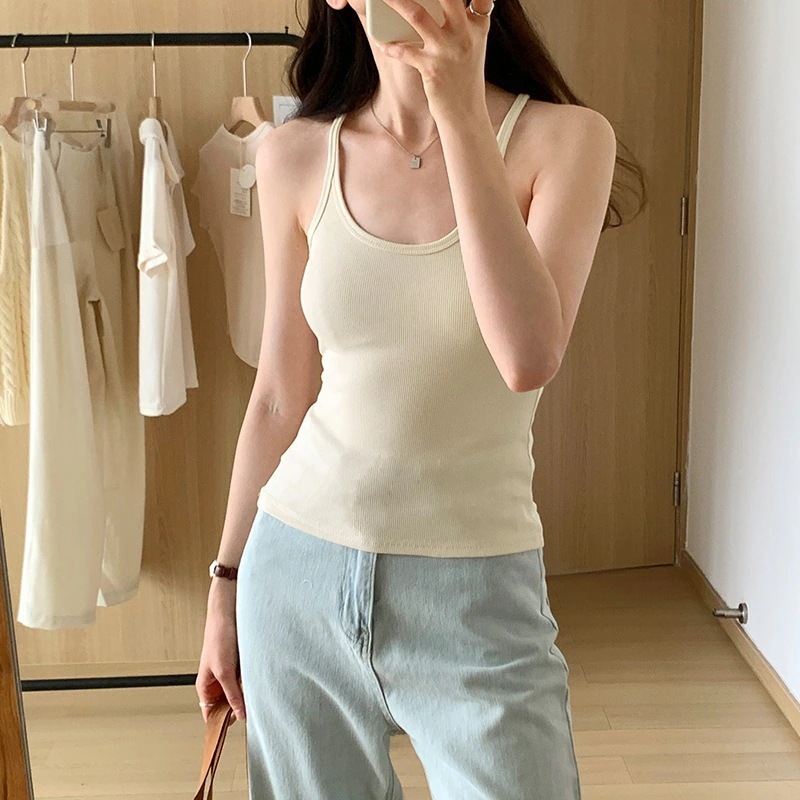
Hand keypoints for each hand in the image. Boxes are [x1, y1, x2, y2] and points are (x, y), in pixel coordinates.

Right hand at [196, 584, 245, 722]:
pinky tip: (259, 682)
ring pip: (238, 693)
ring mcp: (227, 674)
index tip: (238, 728)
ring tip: (257, 695)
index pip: (211, 715)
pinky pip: (245, 681)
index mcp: (205, 687)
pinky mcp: (238, 666)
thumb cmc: (219, 639)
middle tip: (253, 711)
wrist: (228, 614)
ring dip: (247, 695)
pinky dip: (251, 683)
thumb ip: (232, 694)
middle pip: (226, 706)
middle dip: (238, 709)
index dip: (222, 723)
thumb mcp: (225, 671)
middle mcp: (215, 683)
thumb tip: (240, 715)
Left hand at [372, 0, 492, 120]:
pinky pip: (405, 51)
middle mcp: (465, 34)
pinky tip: (382, 42)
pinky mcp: (433, 69)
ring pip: (418, 16)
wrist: (465, 115)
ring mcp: (448, 52)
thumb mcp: (473, 45)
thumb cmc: (464, 78)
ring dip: (396, 2)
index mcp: (477, 25)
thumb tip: (449, 2)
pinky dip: (391, 46)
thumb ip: (466, 18)